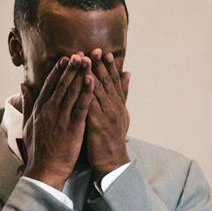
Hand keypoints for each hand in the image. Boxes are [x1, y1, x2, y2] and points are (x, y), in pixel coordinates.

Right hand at [22, 53, 93, 190]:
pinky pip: (81, 106)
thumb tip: (23, 85)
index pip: (50, 84)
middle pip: (62, 83)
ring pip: (73, 91)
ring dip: (81, 74)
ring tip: (88, 61)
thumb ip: (27, 102)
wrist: (45, 170)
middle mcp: (50, 110)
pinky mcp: (73, 127)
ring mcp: (61, 118)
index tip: (65, 57)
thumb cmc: (37, 149)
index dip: (58, 70)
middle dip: (72, 67)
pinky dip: (87, 92)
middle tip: (80, 52)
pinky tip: (93, 80)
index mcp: (40, 108)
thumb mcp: (27, 123)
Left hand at [86, 49, 129, 180]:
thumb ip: (123, 93)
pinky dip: (88, 90)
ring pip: (99, 89)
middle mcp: (115, 106)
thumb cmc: (112, 139)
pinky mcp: (99, 123)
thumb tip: (128, 73)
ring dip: (92, 72)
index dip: (110, 65)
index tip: (105, 51)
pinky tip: (83, 80)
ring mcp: (108, 114)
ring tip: (86, 59)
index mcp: (118, 104)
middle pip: (107, 81)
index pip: (114, 80)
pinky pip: (92, 103)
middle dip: (100, 64)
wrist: (112, 162)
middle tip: (95, 49)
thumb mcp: (122, 113)